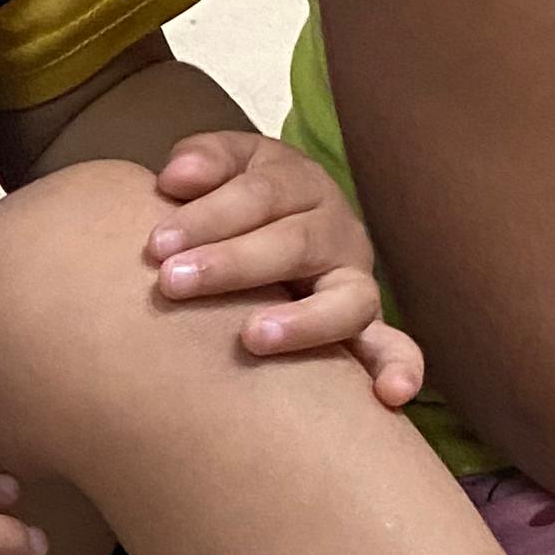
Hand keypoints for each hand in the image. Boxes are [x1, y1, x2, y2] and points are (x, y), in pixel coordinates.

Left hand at [146, 132, 423, 407]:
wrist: (263, 240)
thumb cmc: (229, 206)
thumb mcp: (224, 168)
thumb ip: (204, 161)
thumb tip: (178, 176)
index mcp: (298, 186)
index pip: (260, 194)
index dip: (209, 215)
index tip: (156, 244)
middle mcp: (335, 232)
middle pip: (295, 243)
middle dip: (234, 262)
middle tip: (173, 282)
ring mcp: (355, 283)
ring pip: (347, 299)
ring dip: (303, 321)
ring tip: (252, 338)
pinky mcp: (364, 329)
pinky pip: (392, 348)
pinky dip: (399, 368)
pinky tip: (391, 394)